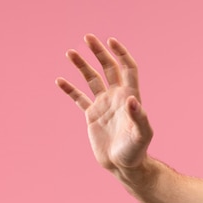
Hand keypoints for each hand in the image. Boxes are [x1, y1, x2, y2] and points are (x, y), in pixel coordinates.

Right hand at [56, 34, 152, 173]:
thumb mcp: (142, 135)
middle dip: (99, 52)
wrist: (123, 165)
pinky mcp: (92, 115)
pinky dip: (70, 89)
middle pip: (108, 68)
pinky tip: (60, 80)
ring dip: (82, 65)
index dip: (121, 54)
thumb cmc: (136, 151)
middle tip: (88, 37)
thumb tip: (132, 99)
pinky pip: (79, 98)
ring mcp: (104, 105)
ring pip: (92, 79)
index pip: (127, 68)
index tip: (111, 41)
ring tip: (70, 52)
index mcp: (130, 97)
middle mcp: (117, 97)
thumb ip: (139, 117)